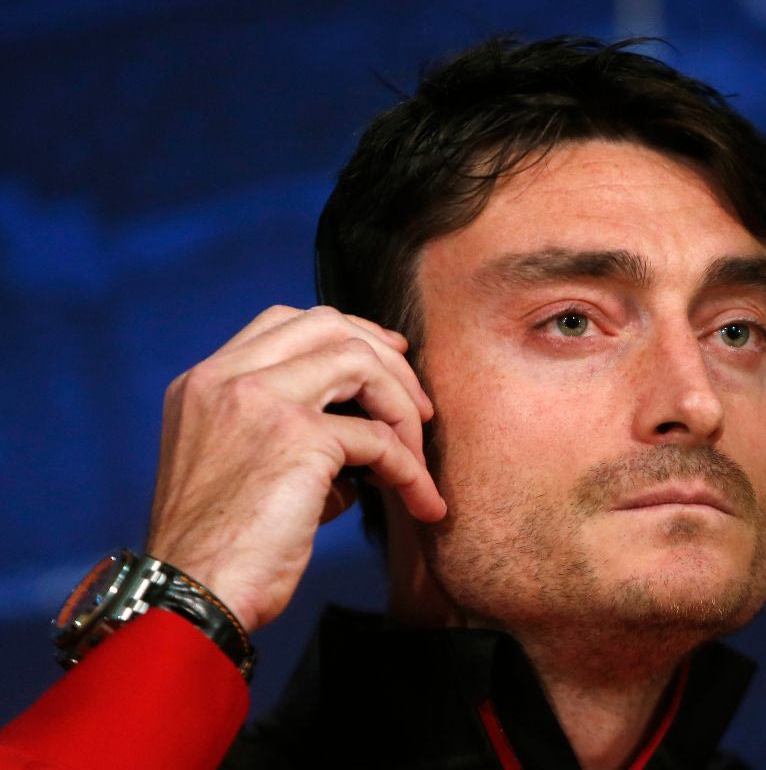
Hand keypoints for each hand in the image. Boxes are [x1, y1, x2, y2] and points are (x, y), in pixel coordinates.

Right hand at [145, 305, 443, 632]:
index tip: (389, 359)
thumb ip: (289, 433)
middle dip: (386, 359)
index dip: (348, 333)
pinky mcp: (296, 438)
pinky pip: (379, 437)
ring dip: (403, 408)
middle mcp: (225, 379)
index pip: (284, 322)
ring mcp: (259, 400)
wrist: (192, 597)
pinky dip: (410, 470)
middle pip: (327, 324)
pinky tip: (421, 503)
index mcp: (203, 383)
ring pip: (360, 362)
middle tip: (420, 407)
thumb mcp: (240, 469)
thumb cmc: (221, 549)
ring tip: (417, 460)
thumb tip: (366, 434)